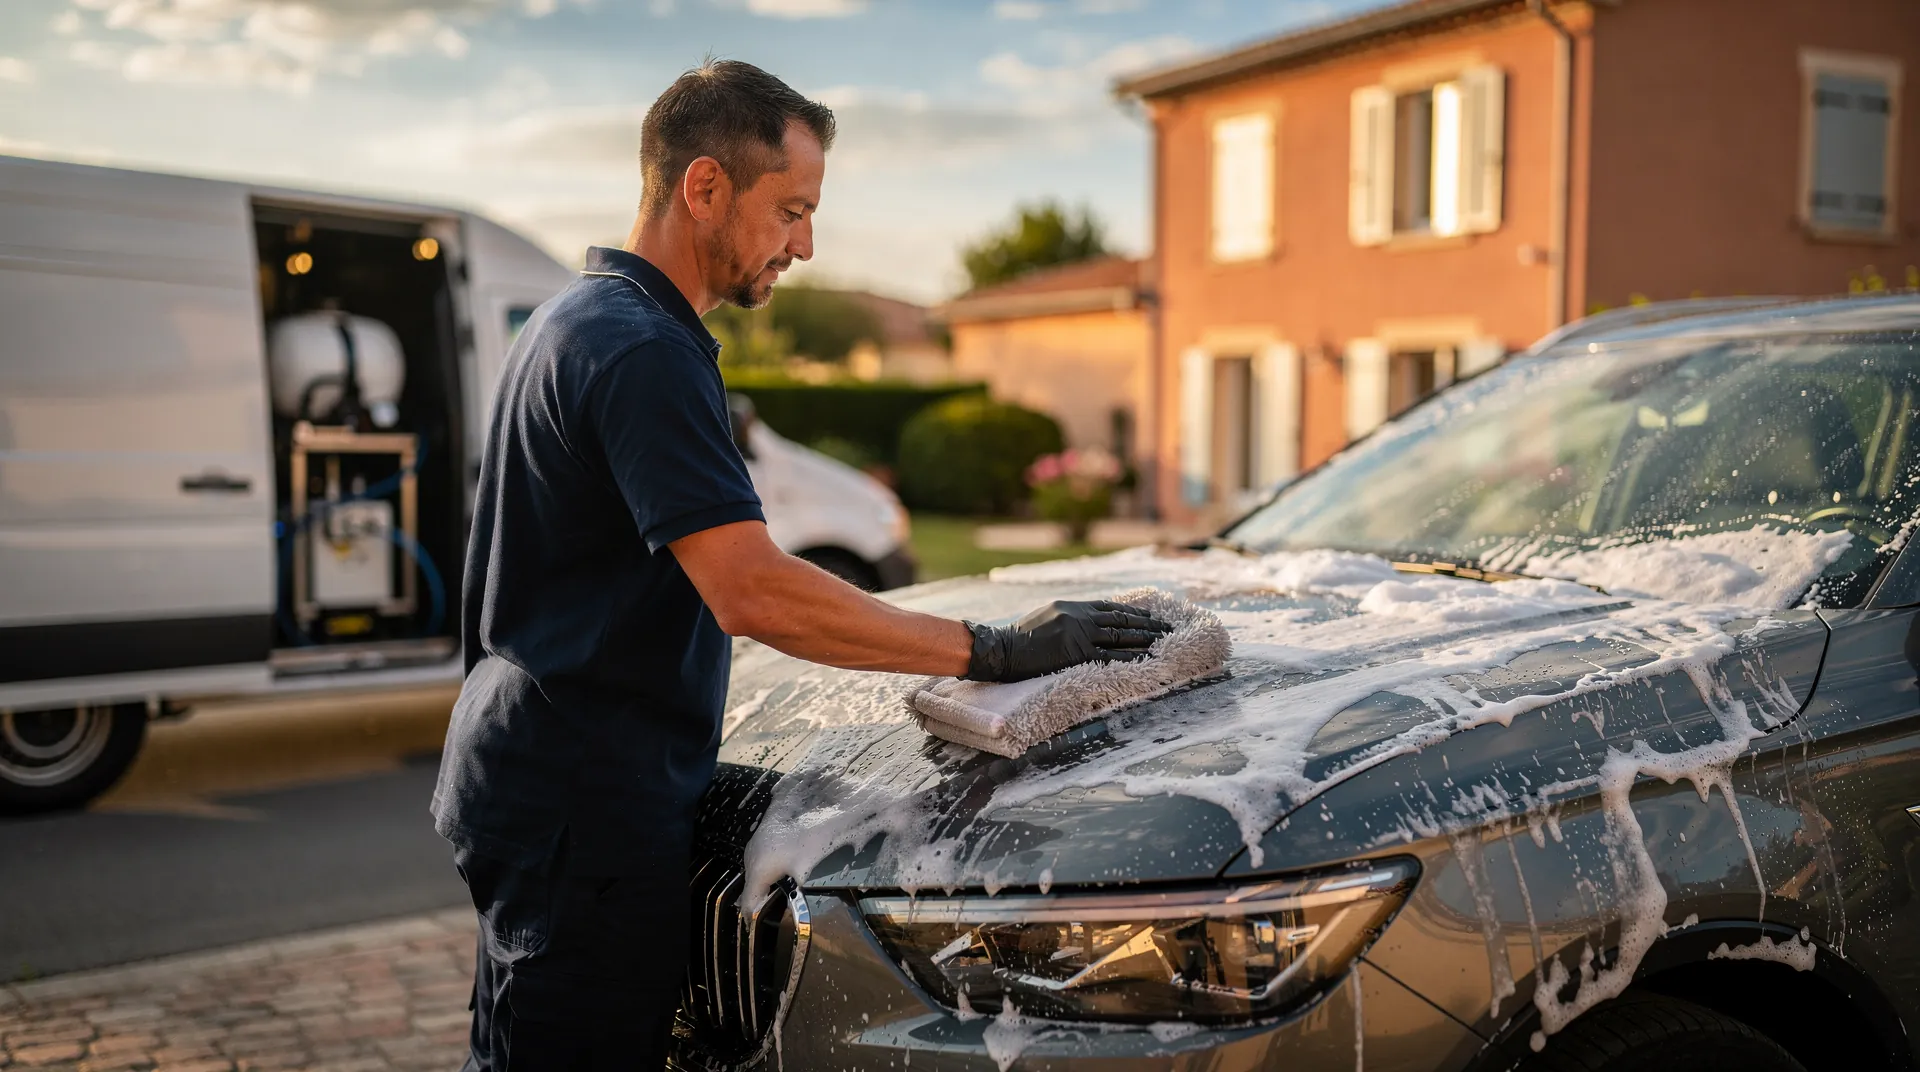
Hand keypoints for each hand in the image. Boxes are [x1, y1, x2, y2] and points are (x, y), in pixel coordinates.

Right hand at [962, 600, 1173, 682]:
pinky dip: (1130, 657)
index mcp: (1073, 606)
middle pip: (1122, 620)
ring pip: (1121, 637)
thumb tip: (1090, 622)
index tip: (1152, 615)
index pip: (1111, 607)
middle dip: (1148, 625)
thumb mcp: (1047, 616)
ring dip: (1146, 640)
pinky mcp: (1076, 655)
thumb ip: (1070, 617)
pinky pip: (1110, 656)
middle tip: (1169, 628)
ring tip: (1165, 642)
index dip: (1135, 612)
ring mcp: (1079, 635)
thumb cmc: (1020, 636)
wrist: (1002, 649)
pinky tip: (1146, 659)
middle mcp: (1079, 617)